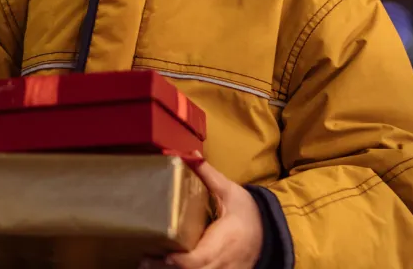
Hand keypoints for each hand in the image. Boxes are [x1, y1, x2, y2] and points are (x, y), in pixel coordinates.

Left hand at [143, 159, 263, 268]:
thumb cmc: (247, 212)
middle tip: (144, 259)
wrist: (268, 232)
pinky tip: (167, 267)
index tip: (163, 254)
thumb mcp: (231, 191)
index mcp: (223, 241)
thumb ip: (209, 175)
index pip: (198, 259)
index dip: (180, 261)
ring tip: (148, 264)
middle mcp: (222, 262)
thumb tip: (191, 154)